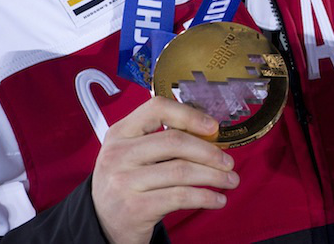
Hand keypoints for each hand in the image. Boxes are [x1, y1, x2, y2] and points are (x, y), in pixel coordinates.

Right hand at [91, 96, 238, 243]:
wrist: (103, 223)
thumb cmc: (128, 183)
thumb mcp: (133, 154)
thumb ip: (162, 140)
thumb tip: (210, 133)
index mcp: (120, 133)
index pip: (156, 109)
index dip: (189, 115)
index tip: (213, 127)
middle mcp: (117, 154)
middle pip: (175, 141)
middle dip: (210, 152)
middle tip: (228, 162)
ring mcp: (124, 182)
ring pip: (181, 171)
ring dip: (214, 176)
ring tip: (230, 180)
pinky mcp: (134, 208)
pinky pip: (181, 197)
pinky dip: (206, 197)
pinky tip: (218, 199)